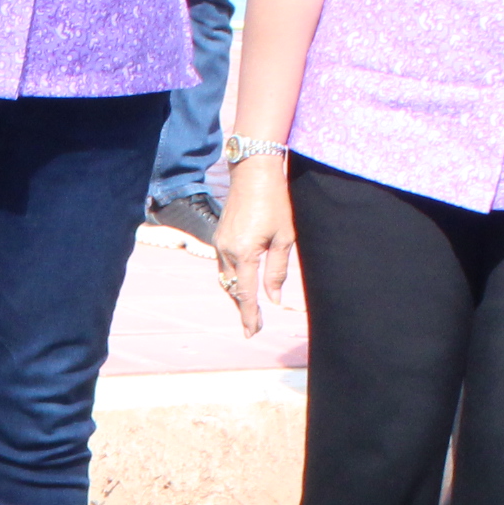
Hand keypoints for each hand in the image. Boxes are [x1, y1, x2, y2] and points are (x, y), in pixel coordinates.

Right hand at [212, 157, 294, 336]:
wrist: (254, 172)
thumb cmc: (275, 200)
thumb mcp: (283, 237)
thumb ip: (277, 270)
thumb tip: (273, 297)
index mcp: (244, 253)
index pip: (245, 293)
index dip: (249, 315)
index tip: (252, 332)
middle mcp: (226, 252)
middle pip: (232, 290)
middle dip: (242, 309)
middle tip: (252, 327)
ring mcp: (219, 243)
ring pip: (225, 278)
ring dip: (236, 294)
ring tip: (247, 308)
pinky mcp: (219, 236)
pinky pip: (222, 265)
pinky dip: (231, 278)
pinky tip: (240, 282)